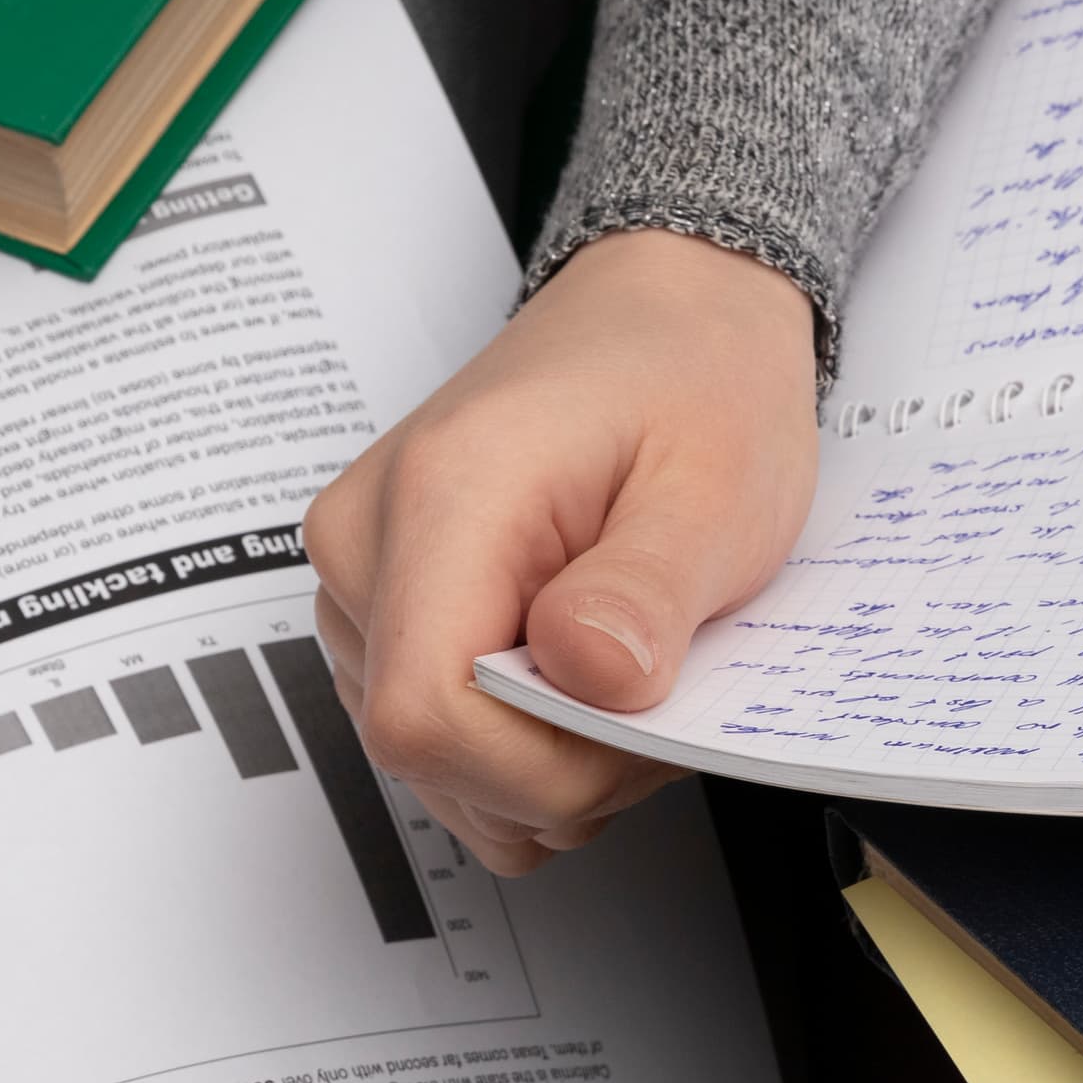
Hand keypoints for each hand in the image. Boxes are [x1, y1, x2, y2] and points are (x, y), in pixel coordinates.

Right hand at [303, 229, 819, 874]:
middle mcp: (367, 539)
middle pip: (424, 748)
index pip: (424, 716)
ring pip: (431, 758)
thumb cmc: (695, 381)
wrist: (670, 316)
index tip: (642, 723)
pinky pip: (439, 731)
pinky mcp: (384, 606)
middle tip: (665, 690)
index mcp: (441, 497)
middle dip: (563, 766)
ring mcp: (363, 577)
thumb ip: (648, 586)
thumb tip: (590, 675)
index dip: (541, 766)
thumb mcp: (720, 485)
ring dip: (547, 759)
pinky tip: (588, 679)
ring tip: (632, 668)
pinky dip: (523, 740)